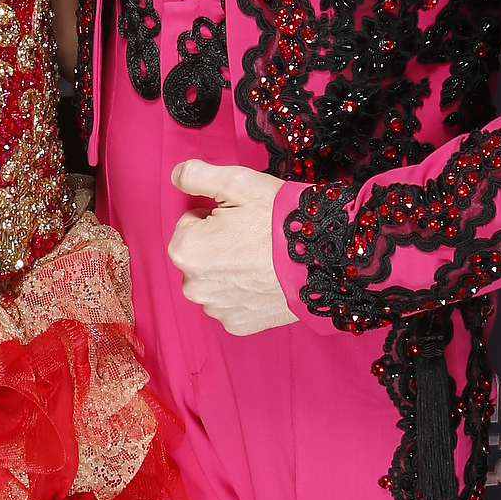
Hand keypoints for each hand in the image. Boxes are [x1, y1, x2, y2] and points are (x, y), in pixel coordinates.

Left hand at [167, 160, 292, 332]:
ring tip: (260, 258)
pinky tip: (264, 280)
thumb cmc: (280, 220)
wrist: (324, 258)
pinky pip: (232, 304)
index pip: (189, 223)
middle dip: (218, 244)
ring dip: (230, 270)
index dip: (215, 215)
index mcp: (185, 249)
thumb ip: (196, 175)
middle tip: (252, 236)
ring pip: (214, 280)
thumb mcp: (237, 182)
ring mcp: (215, 308)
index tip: (239, 218)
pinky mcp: (237, 324)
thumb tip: (176, 175)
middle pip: (199, 255)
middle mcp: (193, 285)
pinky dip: (245, 293)